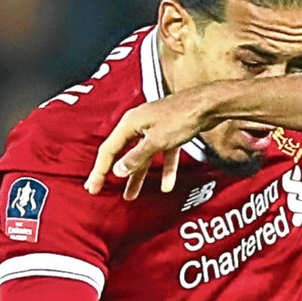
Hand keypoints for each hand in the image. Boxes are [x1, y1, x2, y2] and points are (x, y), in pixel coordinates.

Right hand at [87, 90, 220, 198]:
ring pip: (143, 156)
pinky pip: (164, 154)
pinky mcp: (170, 132)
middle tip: (99, 189)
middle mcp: (139, 124)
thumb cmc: (182, 117)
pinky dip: (166, 169)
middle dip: (114, 173)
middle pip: (122, 152)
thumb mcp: (156, 141)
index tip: (92, 187)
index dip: (99, 170)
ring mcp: (155, 128)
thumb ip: (137, 157)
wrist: (208, 104)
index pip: (109, 150)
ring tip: (131, 196)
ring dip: (139, 176)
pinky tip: (168, 186)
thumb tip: (118, 170)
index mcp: (130, 123)